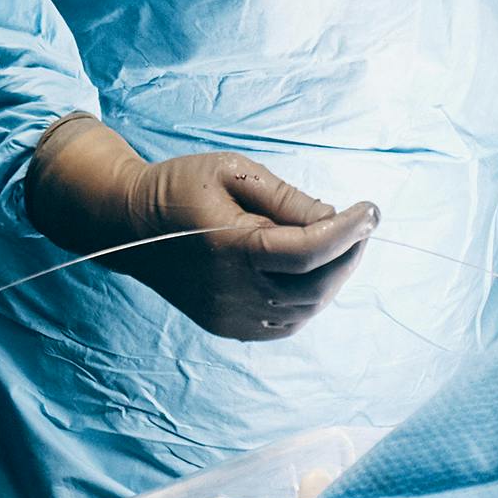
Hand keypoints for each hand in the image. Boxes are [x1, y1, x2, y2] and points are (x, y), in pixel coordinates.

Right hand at [25, 117, 377, 342]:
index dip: (349, 231)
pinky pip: (284, 323)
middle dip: (348, 255)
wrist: (125, 223)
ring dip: (331, 279)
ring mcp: (227, 316)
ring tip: (339, 243)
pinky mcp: (226, 326)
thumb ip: (286, 198)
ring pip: (303, 310)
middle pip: (313, 286)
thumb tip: (334, 219)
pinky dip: (308, 299)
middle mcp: (229, 291)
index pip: (309, 251)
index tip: (372, 210)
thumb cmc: (180, 186)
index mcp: (230, 248)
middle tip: (361, 225)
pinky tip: (311, 270)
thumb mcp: (232, 171)